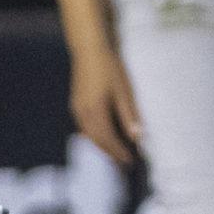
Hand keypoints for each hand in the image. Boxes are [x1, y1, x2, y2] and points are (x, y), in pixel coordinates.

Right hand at [69, 46, 143, 166]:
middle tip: (123, 164)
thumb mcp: (123, 91)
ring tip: (114, 153)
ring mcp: (77, 108)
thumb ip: (129, 115)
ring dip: (101, 146)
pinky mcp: (76, 103)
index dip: (118, 152)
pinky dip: (94, 136)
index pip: (108, 139)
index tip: (130, 161)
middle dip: (110, 154)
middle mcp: (82, 113)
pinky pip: (84, 126)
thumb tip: (137, 137)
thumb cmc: (109, 68)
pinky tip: (102, 137)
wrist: (89, 50)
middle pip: (96, 141)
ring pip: (88, 135)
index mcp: (96, 111)